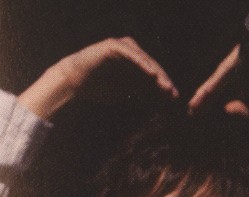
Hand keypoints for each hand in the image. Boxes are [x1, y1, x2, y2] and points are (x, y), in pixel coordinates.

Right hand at [19, 38, 177, 119]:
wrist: (75, 82)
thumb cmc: (98, 88)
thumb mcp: (125, 91)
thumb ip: (140, 90)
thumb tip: (158, 95)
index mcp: (133, 63)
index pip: (152, 74)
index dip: (163, 85)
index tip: (173, 98)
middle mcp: (130, 52)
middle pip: (151, 66)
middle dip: (163, 80)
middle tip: (173, 93)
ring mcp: (122, 48)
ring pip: (144, 60)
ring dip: (156, 73)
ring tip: (165, 86)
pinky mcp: (114, 46)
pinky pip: (132, 55)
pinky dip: (142, 64)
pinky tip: (151, 74)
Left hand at [188, 46, 248, 115]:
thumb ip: (243, 111)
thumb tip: (226, 110)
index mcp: (241, 81)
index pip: (221, 93)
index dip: (210, 104)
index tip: (198, 115)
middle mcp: (236, 70)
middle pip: (215, 86)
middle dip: (203, 100)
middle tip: (190, 112)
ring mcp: (237, 62)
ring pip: (216, 80)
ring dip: (204, 94)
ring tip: (194, 106)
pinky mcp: (239, 57)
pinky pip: (223, 73)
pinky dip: (214, 84)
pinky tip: (204, 94)